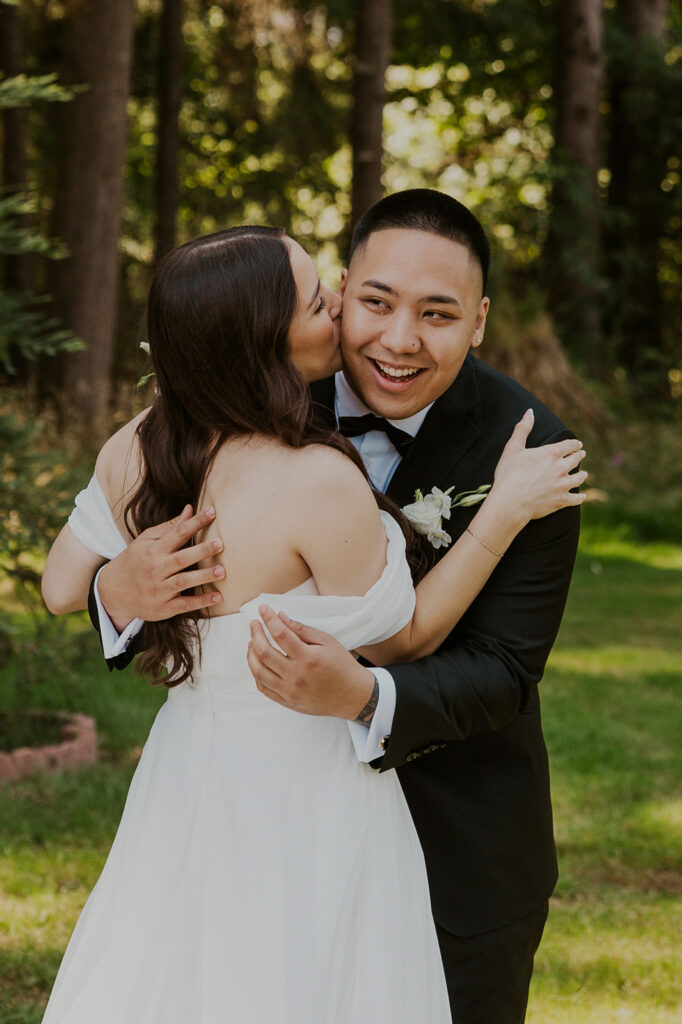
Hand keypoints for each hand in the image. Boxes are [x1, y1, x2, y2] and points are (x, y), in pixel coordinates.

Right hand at [97, 505, 224, 630]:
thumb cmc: (135, 561)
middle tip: (220, 544)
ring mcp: (159, 590)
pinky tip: (218, 596)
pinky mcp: (164, 607)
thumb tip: (189, 509)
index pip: (177, 533)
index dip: (194, 522)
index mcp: (153, 550)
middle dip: (201, 551)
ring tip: (222, 571)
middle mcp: (156, 569)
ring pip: (183, 582)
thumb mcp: (146, 541)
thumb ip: (169, 527)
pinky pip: (184, 605)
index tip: (212, 512)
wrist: (114, 592)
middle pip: (181, 558)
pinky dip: (201, 602)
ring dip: (203, 576)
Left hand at [246, 605, 375, 719]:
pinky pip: (263, 687)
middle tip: (254, 623)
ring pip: (259, 671)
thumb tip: (281, 618)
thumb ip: (302, 630)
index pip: (280, 634)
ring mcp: (290, 691)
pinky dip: (256, 673)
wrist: (352, 696)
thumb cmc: (342, 666)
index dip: (269, 619)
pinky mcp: (287, 701)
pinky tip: (258, 662)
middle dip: (256, 633)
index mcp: (308, 658)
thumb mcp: (327, 642)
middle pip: (264, 652)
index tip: (263, 609)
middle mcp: (296, 676)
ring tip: (253, 641)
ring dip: (251, 654)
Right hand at [491, 410, 587, 524]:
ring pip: (579, 478)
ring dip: (582, 475)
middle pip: (576, 459)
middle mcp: (561, 468)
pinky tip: (582, 497)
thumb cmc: (509, 474)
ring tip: (583, 474)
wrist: (511, 501)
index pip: (570, 445)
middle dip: (579, 456)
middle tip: (581, 455)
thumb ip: (522, 429)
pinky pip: (577, 498)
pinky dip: (580, 497)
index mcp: (551, 453)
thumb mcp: (513, 448)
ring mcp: (563, 485)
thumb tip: (530, 411)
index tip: (578, 444)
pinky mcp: (562, 500)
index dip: (575, 444)